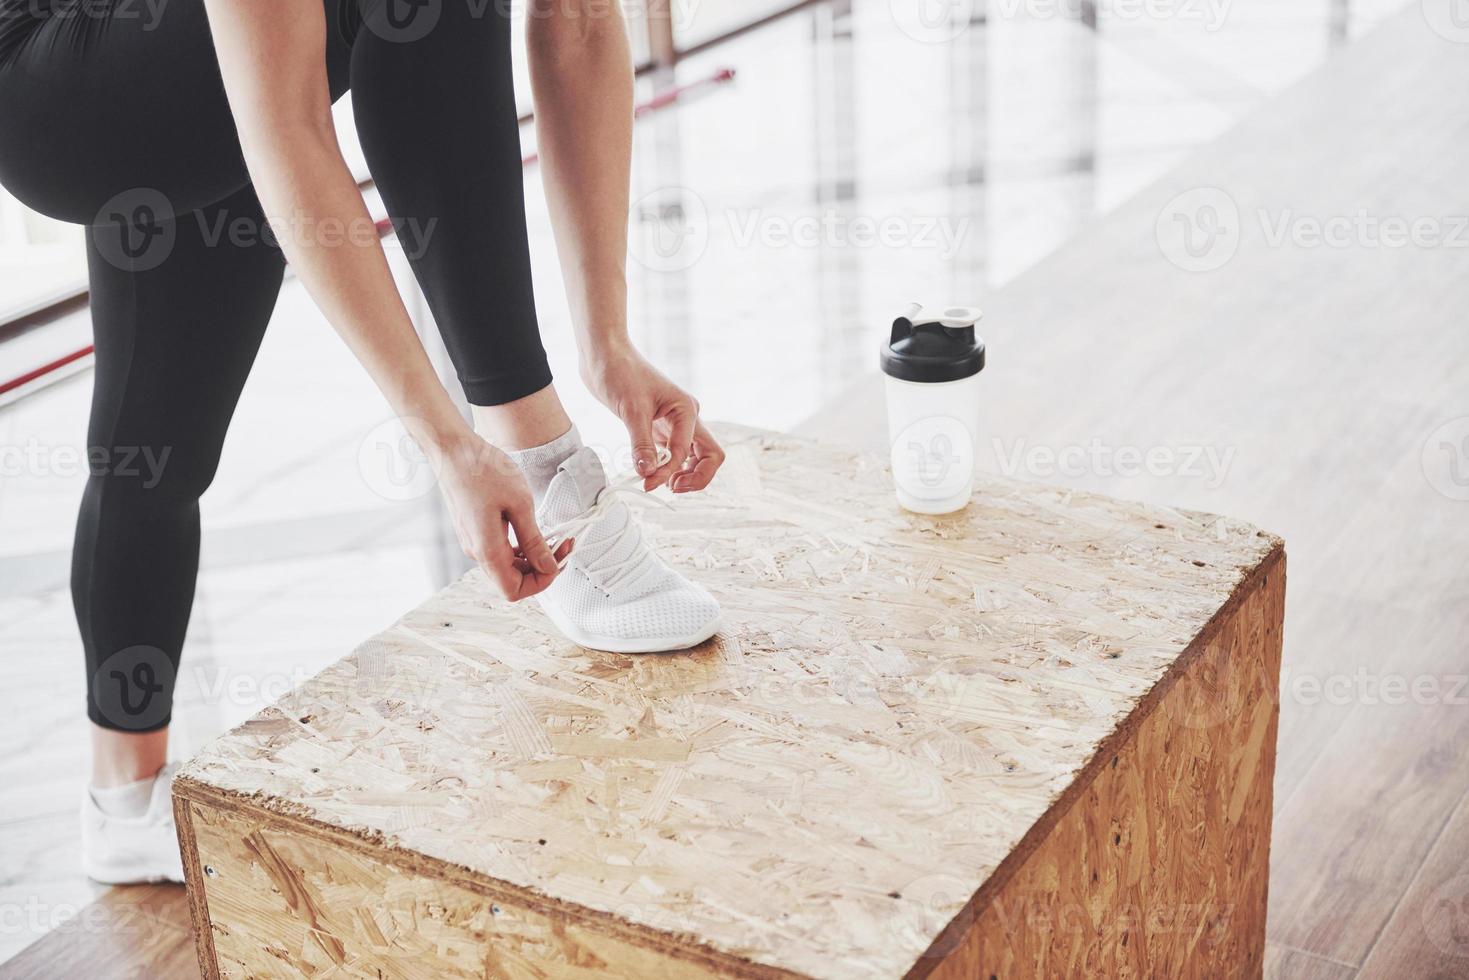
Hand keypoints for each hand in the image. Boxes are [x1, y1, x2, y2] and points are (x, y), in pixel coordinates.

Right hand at [432, 432, 573, 600]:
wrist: (453, 450)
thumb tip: (548, 567)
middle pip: (512, 581)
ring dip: (532, 557)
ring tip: (552, 535)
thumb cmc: (484, 471)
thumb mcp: (520, 504)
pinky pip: (500, 551)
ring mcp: (474, 542)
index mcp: (487, 551)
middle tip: (563, 544)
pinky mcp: (474, 532)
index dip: (541, 582)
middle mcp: (477, 552)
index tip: (558, 560)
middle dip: (541, 568)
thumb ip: (534, 541)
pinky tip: (533, 529)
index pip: (514, 591)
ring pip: (507, 567)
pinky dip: (520, 547)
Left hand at [582, 347, 724, 492]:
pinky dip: (667, 467)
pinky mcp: (659, 427)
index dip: (669, 471)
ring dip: (684, 474)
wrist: (604, 356)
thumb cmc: (620, 372)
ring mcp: (674, 423)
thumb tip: (648, 473)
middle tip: (671, 489)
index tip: (647, 482)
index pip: (687, 452)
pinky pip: (673, 453)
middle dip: (695, 477)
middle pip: (708, 456)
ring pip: (694, 457)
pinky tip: (651, 472)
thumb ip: (641, 444)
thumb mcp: (631, 411)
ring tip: (661, 484)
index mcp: (686, 409)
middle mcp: (687, 417)